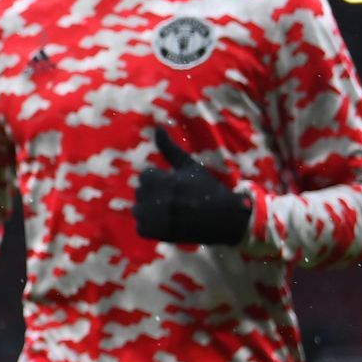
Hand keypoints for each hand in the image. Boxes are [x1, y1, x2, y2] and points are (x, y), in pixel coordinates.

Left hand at [134, 129, 250, 244]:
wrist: (223, 219)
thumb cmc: (206, 188)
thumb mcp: (188, 165)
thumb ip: (169, 147)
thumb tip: (157, 126)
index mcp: (168, 182)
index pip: (145, 176)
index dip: (159, 179)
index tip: (174, 184)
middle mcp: (162, 201)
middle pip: (140, 192)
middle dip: (153, 194)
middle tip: (173, 199)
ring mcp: (161, 220)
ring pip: (138, 210)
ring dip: (149, 210)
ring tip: (168, 210)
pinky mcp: (161, 235)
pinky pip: (141, 229)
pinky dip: (150, 227)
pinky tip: (166, 222)